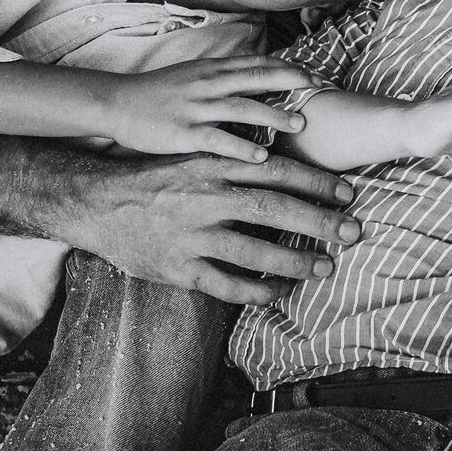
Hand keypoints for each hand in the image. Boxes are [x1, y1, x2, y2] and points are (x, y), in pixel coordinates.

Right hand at [60, 150, 366, 304]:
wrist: (98, 203)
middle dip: (319, 222)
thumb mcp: (196, 158)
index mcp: (213, 166)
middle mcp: (205, 198)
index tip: (348, 193)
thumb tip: (288, 171)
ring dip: (296, 261)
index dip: (316, 183)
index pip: (275, 172)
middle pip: (274, 210)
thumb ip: (236, 165)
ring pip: (254, 252)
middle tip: (353, 231)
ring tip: (326, 267)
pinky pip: (226, 285)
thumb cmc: (157, 179)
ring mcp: (191, 235)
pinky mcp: (178, 268)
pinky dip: (257, 291)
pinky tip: (280, 291)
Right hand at [107, 57, 316, 162]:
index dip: (289, 68)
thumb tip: (259, 80)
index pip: (258, 63)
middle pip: (256, 77)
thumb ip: (225, 78)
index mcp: (212, 70)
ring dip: (272, 115)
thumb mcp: (195, 76)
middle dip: (291, 82)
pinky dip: (240, 147)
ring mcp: (196, 107)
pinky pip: (217, 139)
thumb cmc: (159, 93)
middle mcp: (208, 84)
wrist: (118, 103)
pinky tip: (261, 157)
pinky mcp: (183, 131)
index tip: (317, 75)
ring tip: (299, 124)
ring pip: (241, 107)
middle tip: (320, 90)